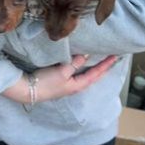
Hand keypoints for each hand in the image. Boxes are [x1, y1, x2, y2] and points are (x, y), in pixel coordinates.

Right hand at [3, 55, 117, 102]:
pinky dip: (83, 67)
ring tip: (100, 59)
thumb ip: (75, 62)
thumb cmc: (46, 82)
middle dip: (102, 67)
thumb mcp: (62, 71)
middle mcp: (76, 86)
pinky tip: (82, 63)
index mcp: (79, 84)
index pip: (96, 73)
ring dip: (93, 67)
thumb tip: (86, 55)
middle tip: (112, 57)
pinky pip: (77, 73)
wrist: (29, 90)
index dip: (106, 64)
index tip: (115, 56)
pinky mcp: (61, 81)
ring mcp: (68, 84)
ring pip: (85, 74)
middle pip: (93, 75)